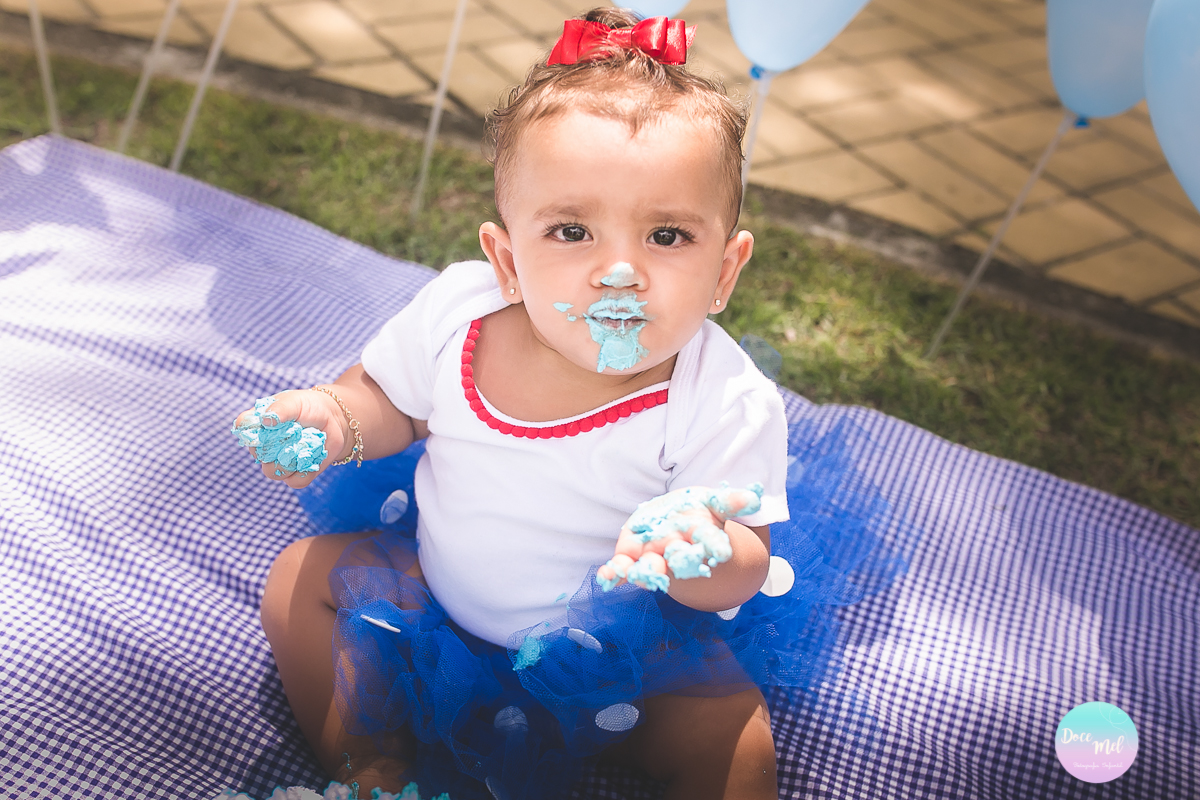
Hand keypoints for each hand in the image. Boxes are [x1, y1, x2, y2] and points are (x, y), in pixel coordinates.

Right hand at [231, 389, 350, 488]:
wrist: (333, 420)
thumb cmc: (309, 407)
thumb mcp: (295, 402)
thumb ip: (281, 409)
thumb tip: (266, 420)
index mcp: (258, 425)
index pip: (244, 430)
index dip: (254, 429)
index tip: (270, 424)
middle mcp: (265, 446)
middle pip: (257, 455)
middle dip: (275, 446)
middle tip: (294, 433)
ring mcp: (279, 462)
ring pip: (272, 472)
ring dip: (288, 461)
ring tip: (303, 445)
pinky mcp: (297, 474)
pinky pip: (295, 481)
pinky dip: (305, 471)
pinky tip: (312, 457)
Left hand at [597, 483, 762, 592]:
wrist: (670, 519)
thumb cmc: (696, 512)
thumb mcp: (715, 502)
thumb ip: (732, 502)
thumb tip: (756, 499)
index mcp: (700, 537)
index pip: (712, 544)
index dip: (717, 547)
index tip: (724, 553)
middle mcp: (678, 551)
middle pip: (681, 559)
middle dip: (679, 562)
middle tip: (679, 563)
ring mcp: (654, 556)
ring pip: (652, 567)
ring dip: (645, 572)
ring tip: (639, 573)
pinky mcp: (631, 555)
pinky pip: (623, 567)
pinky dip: (615, 573)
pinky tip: (607, 575)